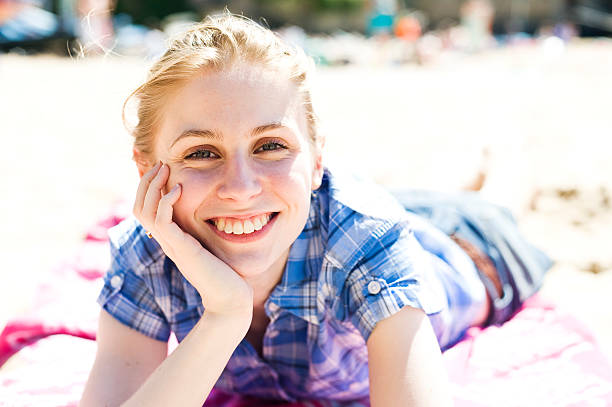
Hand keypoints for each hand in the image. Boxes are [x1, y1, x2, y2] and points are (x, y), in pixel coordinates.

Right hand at [133, 162, 253, 319]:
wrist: (230, 299)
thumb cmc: (226, 274)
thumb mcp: (211, 245)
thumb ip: (205, 231)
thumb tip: (214, 212)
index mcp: (171, 239)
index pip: (146, 210)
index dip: (149, 188)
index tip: (163, 169)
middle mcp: (166, 242)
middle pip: (139, 208)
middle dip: (147, 183)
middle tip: (161, 164)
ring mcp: (171, 246)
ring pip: (145, 212)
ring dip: (153, 187)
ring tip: (166, 169)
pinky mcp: (182, 249)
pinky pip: (162, 222)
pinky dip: (166, 201)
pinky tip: (179, 189)